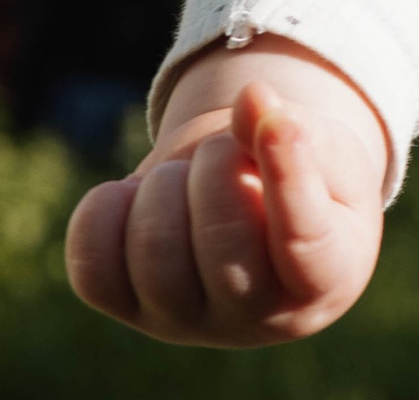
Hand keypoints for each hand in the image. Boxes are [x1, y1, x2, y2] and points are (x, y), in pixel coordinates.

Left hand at [64, 38, 389, 347]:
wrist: (250, 201)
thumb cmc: (307, 175)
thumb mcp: (326, 148)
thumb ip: (300, 127)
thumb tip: (253, 97)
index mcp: (324, 279)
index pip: (304, 242)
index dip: (289, 178)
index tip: (280, 119)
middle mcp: (253, 318)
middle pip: (220, 243)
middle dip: (218, 164)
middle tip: (227, 146)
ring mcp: (183, 321)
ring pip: (153, 252)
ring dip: (167, 183)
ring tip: (189, 173)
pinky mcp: (127, 307)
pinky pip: (92, 266)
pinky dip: (105, 211)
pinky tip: (139, 195)